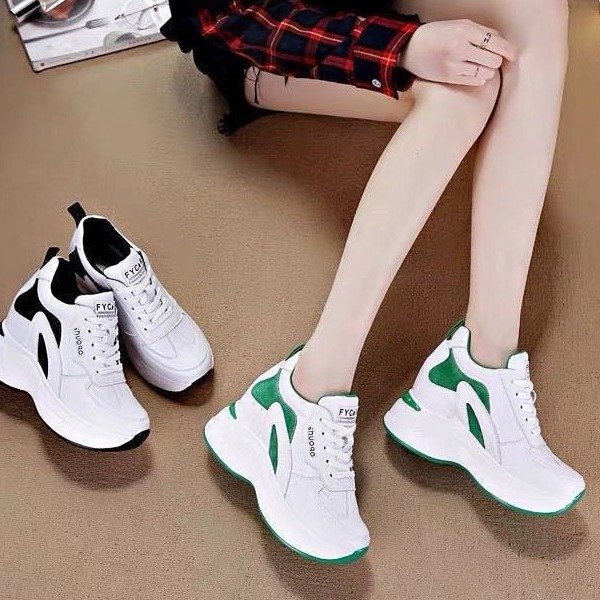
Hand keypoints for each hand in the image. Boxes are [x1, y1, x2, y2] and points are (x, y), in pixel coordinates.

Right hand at [401, 20, 516, 85]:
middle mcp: (459, 48)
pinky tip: (474, 72)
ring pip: (486, 72)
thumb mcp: (459, 25)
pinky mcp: (449, 78)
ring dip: (488, 70)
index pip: (495, 42)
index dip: (508, 50)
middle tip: (490, 58)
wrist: (411, 48)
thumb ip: (481, 32)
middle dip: (495, 59)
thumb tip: (502, 43)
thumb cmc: (437, 35)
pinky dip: (479, 78)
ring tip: (480, 65)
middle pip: (493, 60)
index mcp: (464, 31)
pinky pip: (475, 81)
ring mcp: (453, 65)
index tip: (513, 55)